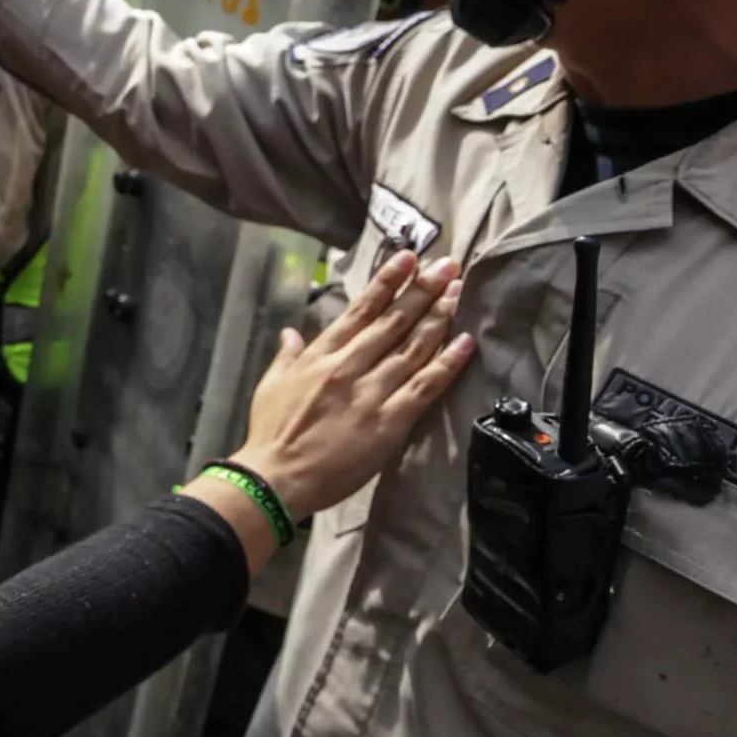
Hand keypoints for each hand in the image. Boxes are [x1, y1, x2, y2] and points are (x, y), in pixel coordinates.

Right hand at [224, 252, 473, 520]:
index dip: (387, 282)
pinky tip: (464, 342)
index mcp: (321, 355)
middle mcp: (349, 366)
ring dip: (439, 317)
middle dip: (423, 290)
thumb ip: (288, 355)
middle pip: (394, 322)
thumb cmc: (271, 433)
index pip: (360, 310)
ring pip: (413, 348)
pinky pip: (425, 386)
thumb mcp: (271, 385)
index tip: (408, 258)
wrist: (277, 478)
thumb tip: (291, 333)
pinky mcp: (389, 422)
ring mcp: (371, 393)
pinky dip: (447, 363)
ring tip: (458, 292)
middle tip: (448, 266)